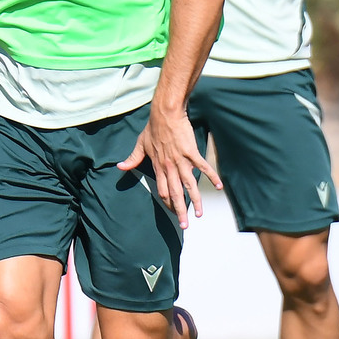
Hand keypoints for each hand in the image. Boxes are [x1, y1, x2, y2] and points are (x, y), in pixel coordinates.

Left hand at [118, 103, 221, 229]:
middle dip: (180, 210)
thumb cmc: (153, 128)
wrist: (165, 114)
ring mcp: (181, 161)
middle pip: (175, 193)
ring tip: (199, 213)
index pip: (163, 190)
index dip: (167, 203)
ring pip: (189, 185)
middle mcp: (169, 167)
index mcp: (158, 167)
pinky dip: (211, 176)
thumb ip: (132, 158)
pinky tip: (218, 186)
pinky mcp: (191, 152)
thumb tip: (120, 167)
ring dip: (195, 201)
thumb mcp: (140, 144)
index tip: (172, 212)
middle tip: (185, 224)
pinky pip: (202, 167)